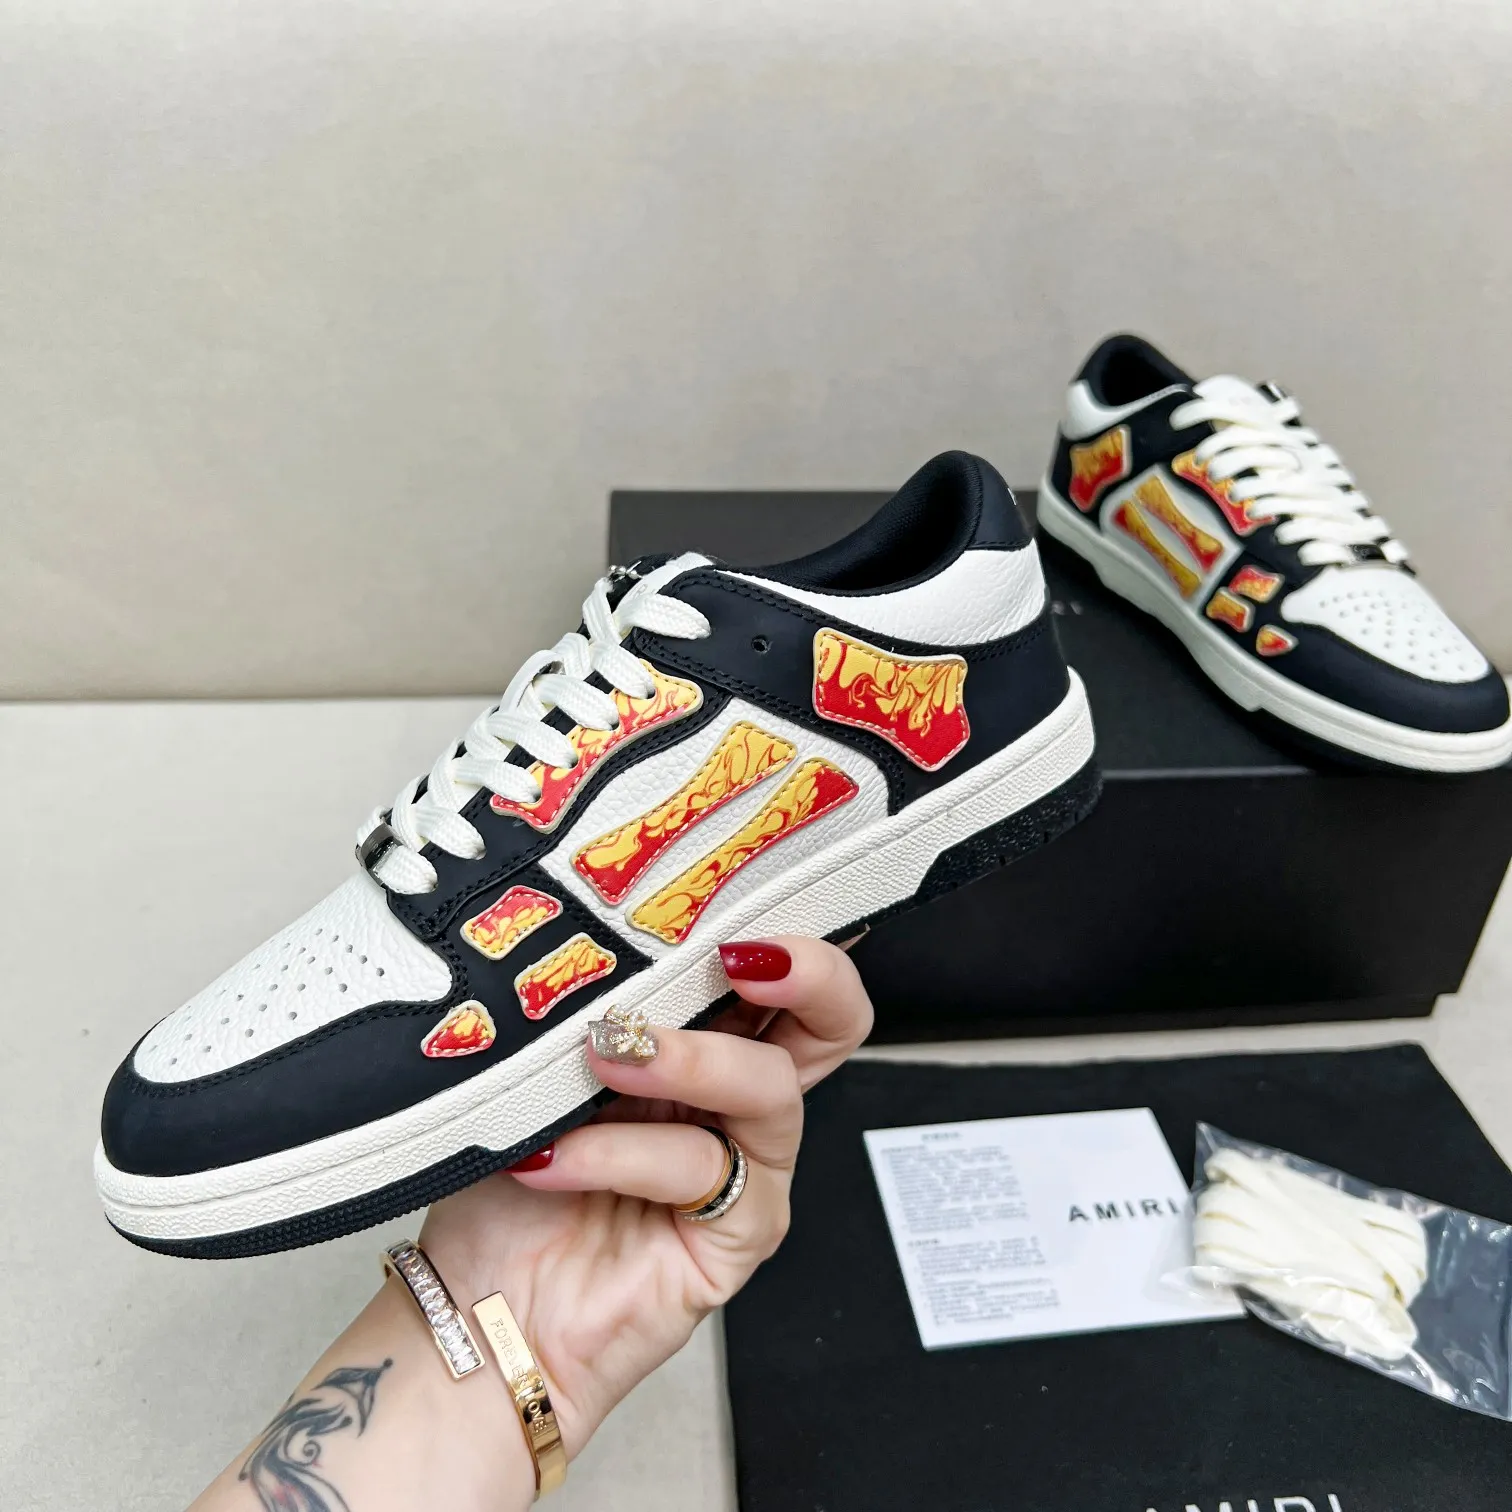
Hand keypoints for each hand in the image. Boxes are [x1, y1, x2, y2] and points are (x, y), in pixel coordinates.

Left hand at [419, 934, 872, 1456]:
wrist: (478, 1307)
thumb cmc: (506, 1184)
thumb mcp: (539, 1071)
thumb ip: (588, 1009)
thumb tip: (597, 938)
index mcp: (699, 1042)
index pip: (770, 972)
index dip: (779, 925)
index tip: (731, 893)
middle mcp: (733, 1100)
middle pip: (830, 1022)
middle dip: (810, 973)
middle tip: (741, 957)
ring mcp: (743, 1168)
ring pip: (768, 1088)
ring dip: (685, 1060)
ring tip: (604, 1057)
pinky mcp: (735, 1234)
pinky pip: (703, 1170)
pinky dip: (622, 1153)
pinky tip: (554, 1159)